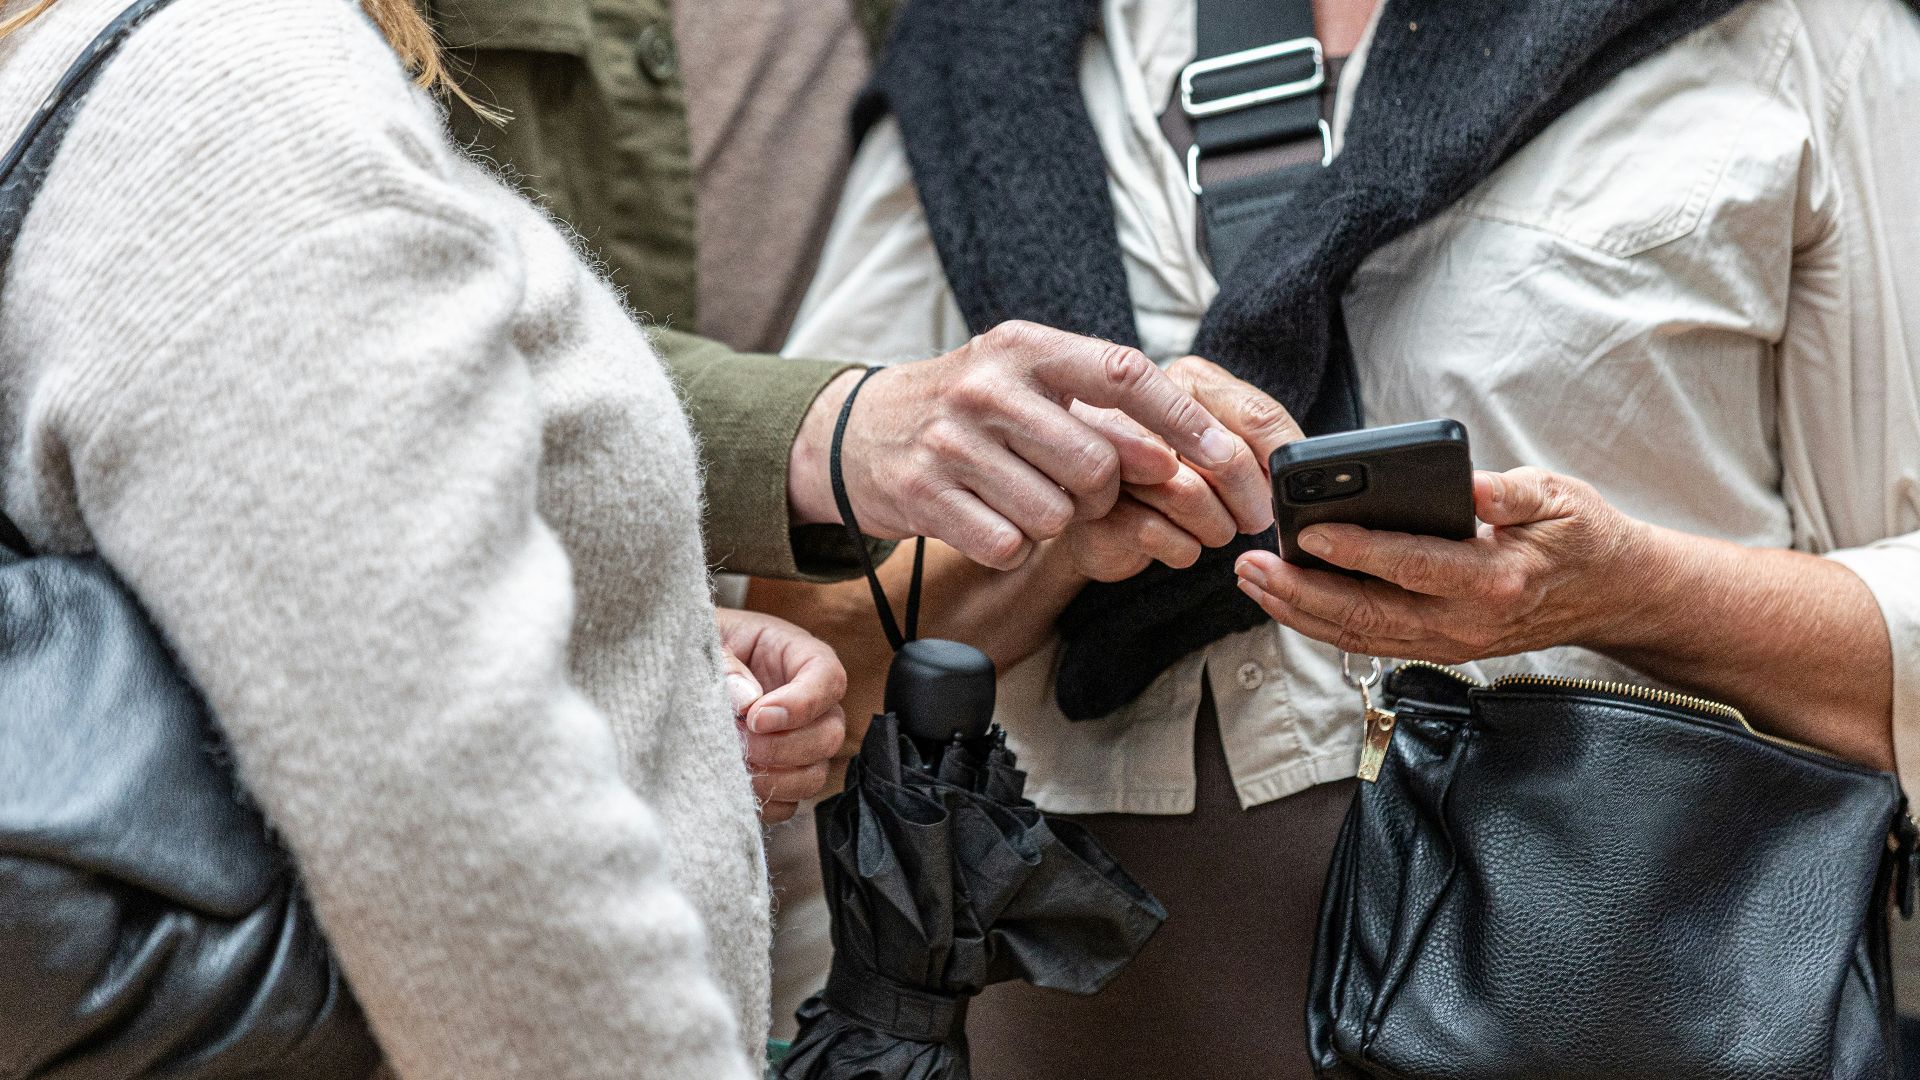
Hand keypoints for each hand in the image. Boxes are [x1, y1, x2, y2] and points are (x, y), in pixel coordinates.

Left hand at [715, 609, 848, 823]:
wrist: (677, 673)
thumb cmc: (697, 646)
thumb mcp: (707, 640)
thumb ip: (726, 665)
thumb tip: (747, 701)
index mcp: (798, 656)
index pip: (828, 679)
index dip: (800, 704)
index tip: (756, 718)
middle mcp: (809, 703)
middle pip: (830, 734)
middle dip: (784, 747)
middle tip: (740, 742)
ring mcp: (799, 743)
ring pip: (815, 774)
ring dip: (775, 778)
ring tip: (733, 763)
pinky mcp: (780, 776)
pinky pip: (790, 803)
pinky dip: (763, 800)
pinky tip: (734, 782)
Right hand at [789, 322, 1275, 569]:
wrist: (855, 432)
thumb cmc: (968, 410)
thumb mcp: (1026, 381)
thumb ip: (1097, 408)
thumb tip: (1177, 460)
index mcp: (1027, 346)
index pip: (1125, 374)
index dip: (1185, 422)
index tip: (1230, 461)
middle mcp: (988, 385)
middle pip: (1097, 464)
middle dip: (1102, 494)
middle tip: (1075, 489)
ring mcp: (951, 440)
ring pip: (1054, 513)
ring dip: (1053, 522)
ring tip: (1020, 497)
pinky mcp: (922, 494)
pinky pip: (1007, 544)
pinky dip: (1009, 544)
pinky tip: (985, 517)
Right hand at [1066, 356, 1301, 580]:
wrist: (1107, 515)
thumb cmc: (1178, 475)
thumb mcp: (1224, 446)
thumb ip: (1261, 442)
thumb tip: (1301, 467)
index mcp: (1187, 381)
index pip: (1256, 414)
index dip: (1283, 460)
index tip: (1292, 489)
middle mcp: (1143, 407)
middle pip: (1227, 455)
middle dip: (1252, 502)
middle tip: (1256, 519)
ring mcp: (1112, 455)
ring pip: (1191, 496)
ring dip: (1217, 528)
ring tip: (1216, 529)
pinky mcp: (1095, 506)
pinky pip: (1159, 534)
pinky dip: (1183, 549)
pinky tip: (1180, 542)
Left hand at [1232, 467, 1646, 662]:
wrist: (1611, 594)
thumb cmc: (1582, 537)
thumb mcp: (1559, 497)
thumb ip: (1512, 493)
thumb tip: (1470, 486)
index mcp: (1494, 579)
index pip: (1411, 567)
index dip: (1357, 551)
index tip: (1309, 531)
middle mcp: (1465, 622)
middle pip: (1367, 615)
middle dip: (1300, 591)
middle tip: (1250, 565)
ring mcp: (1449, 642)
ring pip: (1359, 636)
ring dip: (1299, 612)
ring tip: (1253, 581)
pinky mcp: (1438, 647)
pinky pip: (1370, 640)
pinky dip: (1322, 623)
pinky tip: (1288, 599)